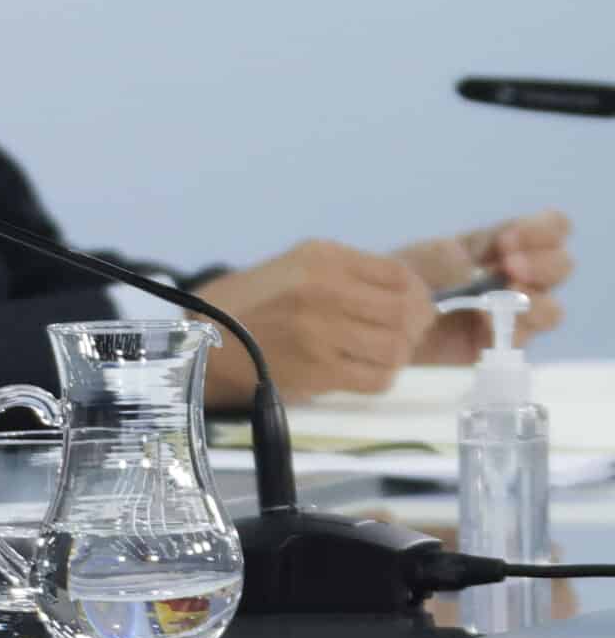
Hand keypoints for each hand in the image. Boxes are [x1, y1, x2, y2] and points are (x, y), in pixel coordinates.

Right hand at [192, 240, 434, 405]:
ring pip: (397, 348)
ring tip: (380, 352)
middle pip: (406, 312)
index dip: (420, 294)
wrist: (209, 340)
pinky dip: (381, 376)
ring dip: (398, 354)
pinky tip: (363, 369)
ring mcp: (320, 332)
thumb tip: (428, 282)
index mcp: (322, 258)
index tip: (415, 305)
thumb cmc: (260, 301)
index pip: (400, 275)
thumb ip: (358, 271)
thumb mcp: (303, 266)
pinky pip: (378, 378)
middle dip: (418, 326)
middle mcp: (323, 290)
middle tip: (408, 333)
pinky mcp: (318, 370)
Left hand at [396, 209, 571, 363]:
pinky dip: (509, 328)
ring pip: (552, 309)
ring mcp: (512, 313)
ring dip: (534, 299)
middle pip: (562, 267)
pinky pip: (523, 340)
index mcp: (503, 244)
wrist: (377, 316)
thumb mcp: (425, 256)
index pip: (552, 229)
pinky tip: (484, 319)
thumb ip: (456, 258)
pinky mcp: (500, 345)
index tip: (508, 241)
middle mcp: (517, 277)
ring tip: (500, 295)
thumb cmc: (399, 277)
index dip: (543, 232)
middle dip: (543, 263)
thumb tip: (485, 275)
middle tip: (509, 264)